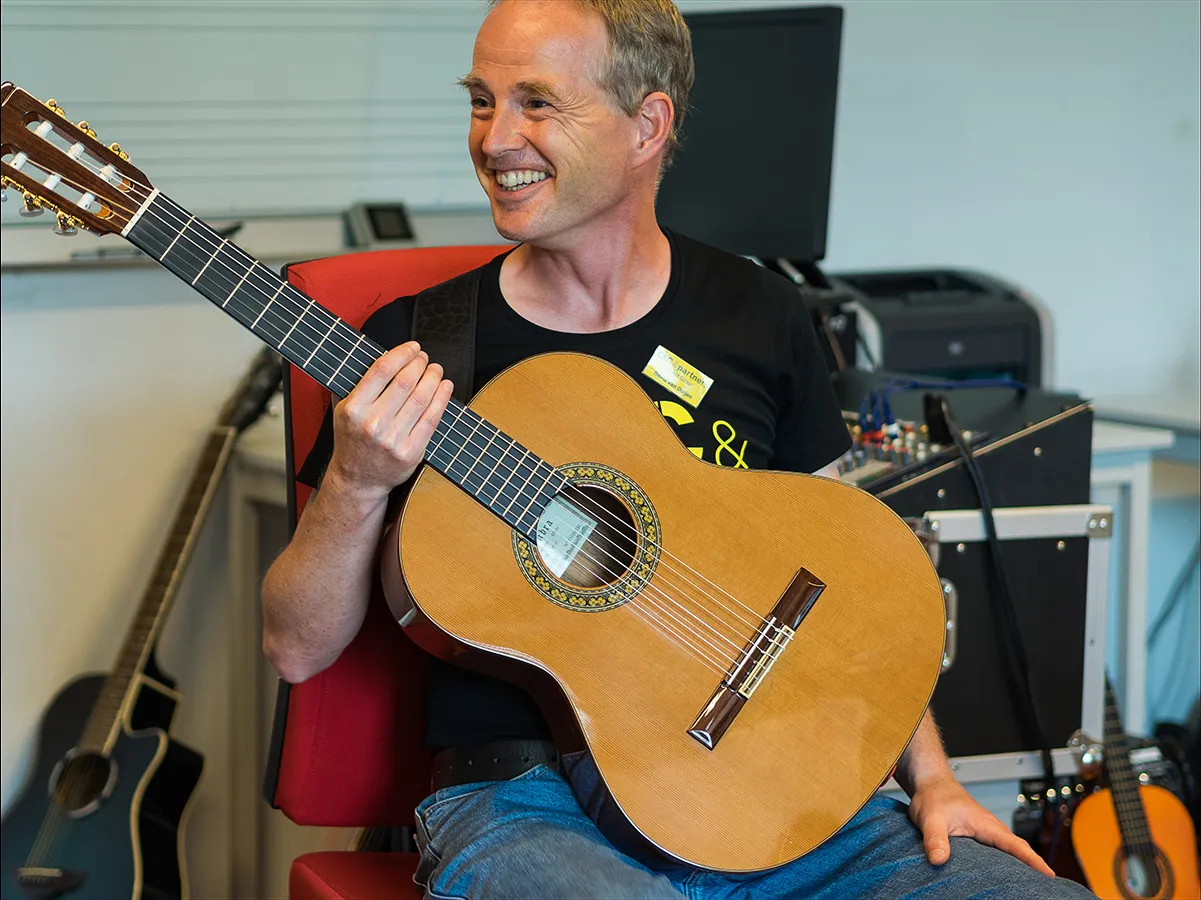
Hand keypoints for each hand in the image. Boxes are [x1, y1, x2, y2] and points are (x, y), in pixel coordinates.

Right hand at [327, 341, 454, 500]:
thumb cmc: (352, 440)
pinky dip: (441, 399)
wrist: (357, 480)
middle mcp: (373, 423)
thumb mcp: (343, 410)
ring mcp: (393, 440)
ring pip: (421, 399)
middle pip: (405, 382)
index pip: (382, 371)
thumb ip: (359, 385)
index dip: (402, 353)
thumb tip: (387, 356)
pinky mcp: (411, 453)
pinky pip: (431, 419)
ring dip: (433, 378)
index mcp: (353, 408)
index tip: (412, 347)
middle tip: (425, 358)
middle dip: (420, 364)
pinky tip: (445, 387)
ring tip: (436, 369)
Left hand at [908, 773, 1054, 876]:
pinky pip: (998, 849)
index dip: (1033, 860)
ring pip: (1009, 850)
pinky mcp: (977, 834)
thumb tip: (938, 859)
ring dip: (1021, 864)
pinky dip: (1006, 860)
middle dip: (1034, 866)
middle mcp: (990, 828)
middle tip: (1047, 887)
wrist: (930, 782)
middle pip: (1018, 850)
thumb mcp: (931, 819)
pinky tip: (1003, 873)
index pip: (1015, 845)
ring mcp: (985, 831)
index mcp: (986, 824)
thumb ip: (935, 839)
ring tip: (1031, 885)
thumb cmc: (933, 796)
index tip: (1050, 875)